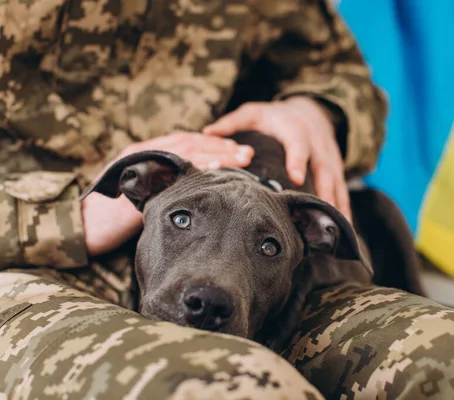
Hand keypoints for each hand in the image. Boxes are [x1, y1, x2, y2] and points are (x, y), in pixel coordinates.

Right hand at [83, 132, 254, 256]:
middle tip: (248, 152)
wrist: (83, 229)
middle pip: (190, 143)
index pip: (186, 143)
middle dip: (221, 146)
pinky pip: (172, 171)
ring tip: (241, 157)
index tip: (237, 151)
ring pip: (185, 151)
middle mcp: (144, 155)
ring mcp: (141, 165)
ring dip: (215, 152)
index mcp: (145, 155)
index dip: (212, 145)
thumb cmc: (112, 219)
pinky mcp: (139, 180)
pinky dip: (195, 167)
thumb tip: (194, 193)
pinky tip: (216, 170)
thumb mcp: (143, 197)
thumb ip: (165, 188)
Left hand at [203, 97, 350, 220]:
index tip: (296, 177)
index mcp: (296, 131)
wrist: (311, 112)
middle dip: (325, 191)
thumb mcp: (254, 113)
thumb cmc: (275, 117)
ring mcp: (330, 160)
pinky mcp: (336, 171)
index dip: (297, 160)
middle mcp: (318, 146)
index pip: (298, 146)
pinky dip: (344, 210)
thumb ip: (233, 123)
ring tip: (339, 230)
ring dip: (339, 206)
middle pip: (324, 170)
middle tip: (324, 211)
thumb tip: (207, 132)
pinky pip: (342, 192)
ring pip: (338, 184)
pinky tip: (344, 230)